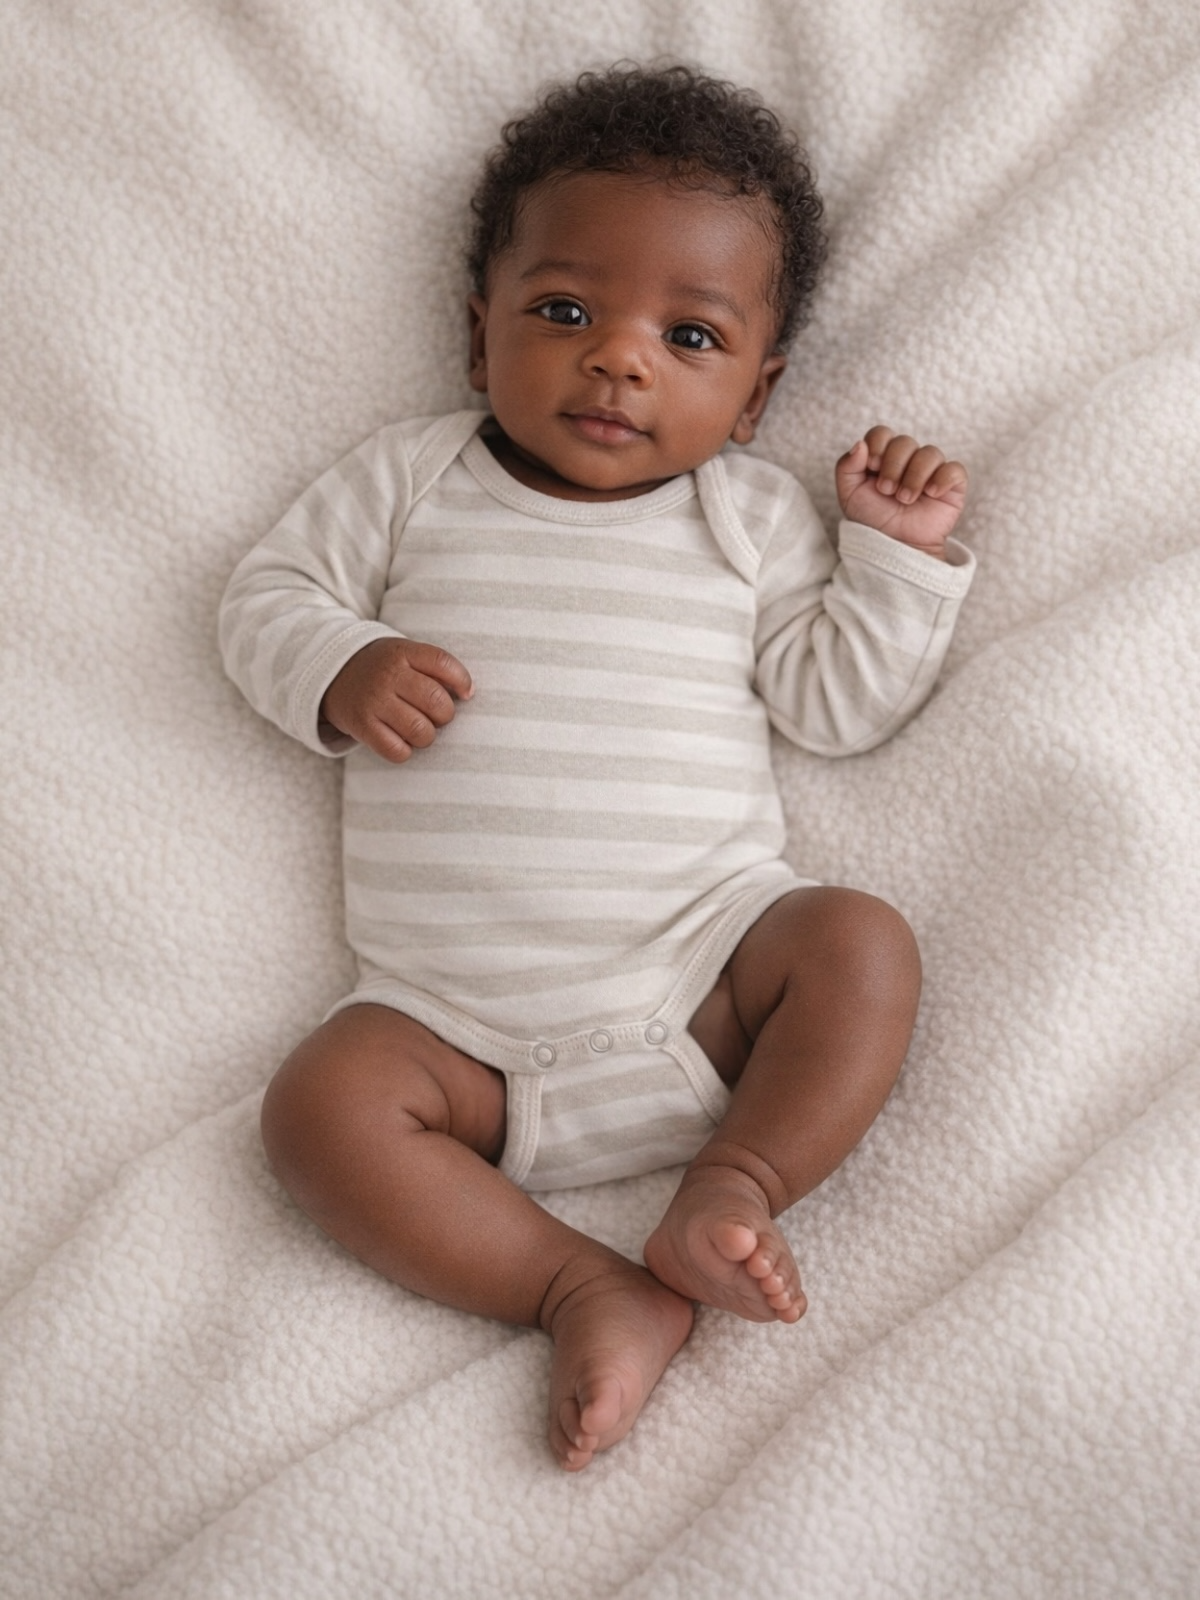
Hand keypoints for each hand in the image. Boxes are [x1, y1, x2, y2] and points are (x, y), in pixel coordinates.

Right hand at [320, 637, 472, 761]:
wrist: (330, 673)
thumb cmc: (381, 668)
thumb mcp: (403, 654)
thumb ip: (433, 667)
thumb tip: (468, 693)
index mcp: (402, 652)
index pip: (444, 663)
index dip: (463, 681)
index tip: (465, 693)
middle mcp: (388, 675)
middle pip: (437, 701)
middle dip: (445, 715)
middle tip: (435, 716)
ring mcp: (374, 701)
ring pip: (421, 730)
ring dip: (427, 736)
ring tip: (418, 729)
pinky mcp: (361, 726)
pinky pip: (397, 750)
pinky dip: (405, 751)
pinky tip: (400, 741)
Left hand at [835, 425, 967, 559]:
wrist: (894, 548)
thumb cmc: (872, 521)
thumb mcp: (849, 495)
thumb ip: (846, 467)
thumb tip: (859, 444)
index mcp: (882, 458)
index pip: (882, 433)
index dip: (877, 445)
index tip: (872, 467)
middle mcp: (908, 460)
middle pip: (904, 441)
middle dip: (893, 466)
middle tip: (887, 491)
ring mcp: (931, 471)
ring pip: (930, 453)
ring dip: (914, 476)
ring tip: (905, 500)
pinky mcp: (952, 486)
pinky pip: (955, 469)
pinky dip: (942, 479)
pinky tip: (931, 494)